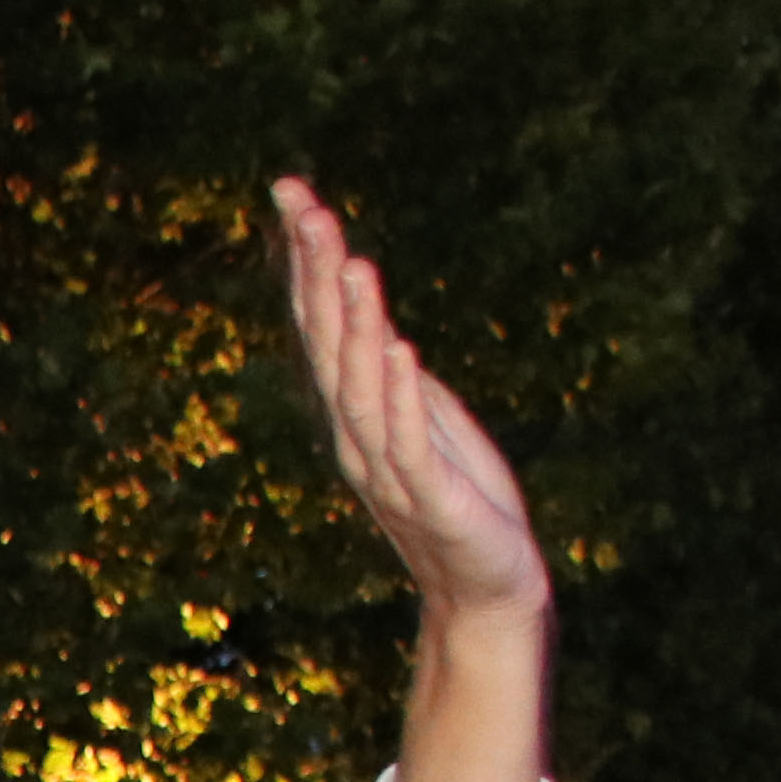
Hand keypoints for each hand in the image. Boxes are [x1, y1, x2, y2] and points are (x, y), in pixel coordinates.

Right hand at [271, 180, 546, 628]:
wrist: (487, 587)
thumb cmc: (463, 502)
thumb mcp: (428, 423)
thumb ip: (396, 378)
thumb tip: (376, 322)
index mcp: (358, 413)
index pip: (324, 324)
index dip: (308, 261)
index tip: (292, 194)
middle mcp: (359, 437)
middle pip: (329, 345)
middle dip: (318, 277)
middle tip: (307, 210)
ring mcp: (390, 469)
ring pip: (360, 389)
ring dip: (357, 328)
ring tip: (355, 266)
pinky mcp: (431, 498)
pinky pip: (406, 441)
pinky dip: (398, 396)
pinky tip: (398, 350)